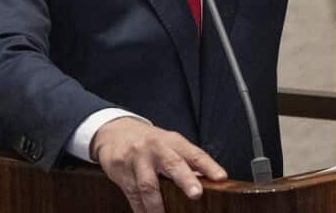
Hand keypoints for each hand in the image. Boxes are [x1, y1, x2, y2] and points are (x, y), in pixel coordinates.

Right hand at [90, 116, 227, 212]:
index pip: (194, 153)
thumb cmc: (151, 142)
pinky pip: (133, 195)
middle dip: (185, 180)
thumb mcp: (170, 145)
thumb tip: (210, 183)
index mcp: (173, 142)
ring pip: (148, 185)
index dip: (208, 166)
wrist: (114, 131)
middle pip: (172, 164)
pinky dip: (141, 210)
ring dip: (158, 206)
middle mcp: (156, 149)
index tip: (221, 178)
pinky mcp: (121, 172)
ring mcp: (137, 160)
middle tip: (196, 194)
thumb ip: (187, 162)